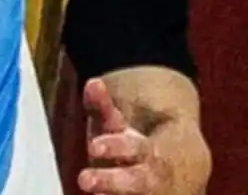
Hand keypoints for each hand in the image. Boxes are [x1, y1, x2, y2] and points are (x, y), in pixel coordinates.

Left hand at [79, 78, 167, 193]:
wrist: (181, 173)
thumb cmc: (138, 146)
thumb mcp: (120, 126)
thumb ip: (104, 107)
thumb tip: (92, 83)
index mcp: (148, 151)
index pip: (134, 148)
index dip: (115, 148)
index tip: (93, 146)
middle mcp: (153, 178)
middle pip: (137, 181)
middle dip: (110, 181)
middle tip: (84, 179)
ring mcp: (153, 194)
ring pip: (138, 194)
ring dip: (114, 194)